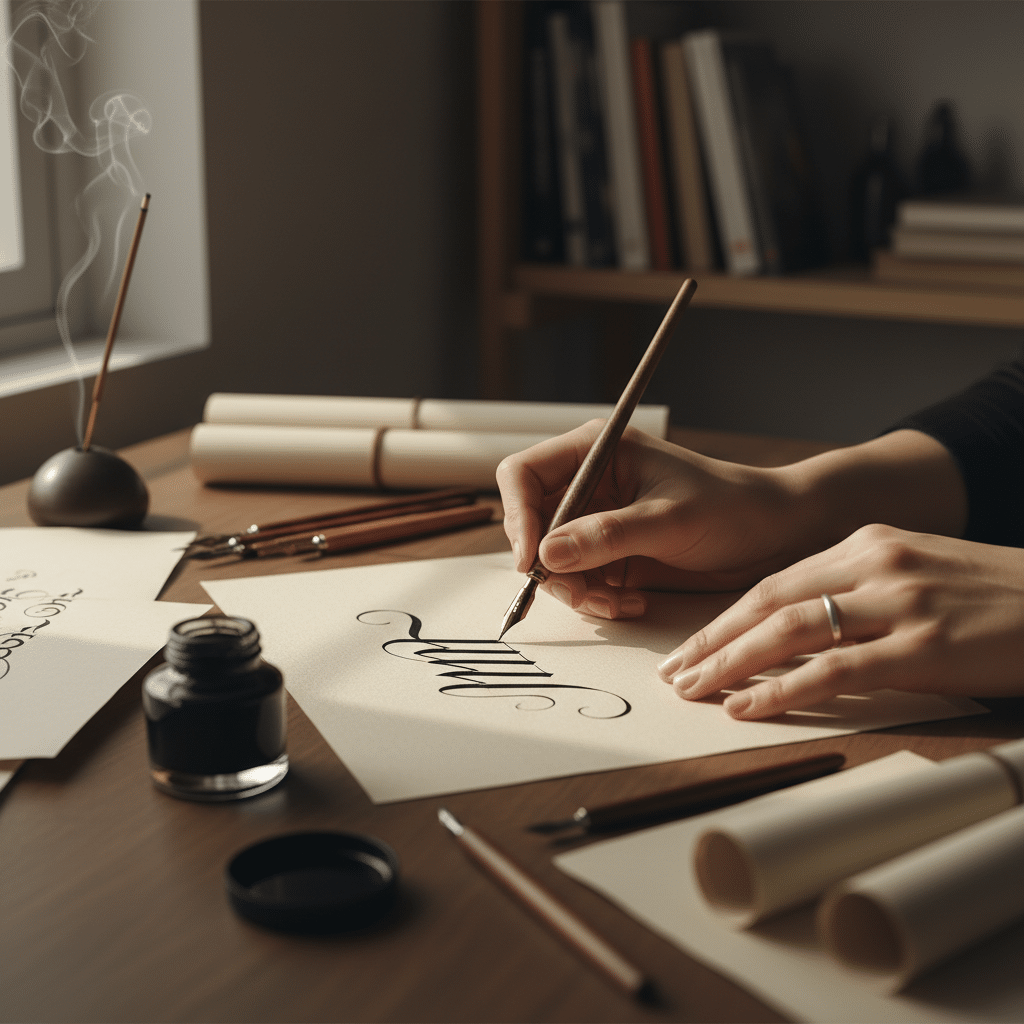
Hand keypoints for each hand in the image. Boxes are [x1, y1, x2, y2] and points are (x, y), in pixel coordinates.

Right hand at [497, 422, 801, 617]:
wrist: (773, 535)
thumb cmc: (731, 507)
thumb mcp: (668, 520)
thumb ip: (606, 536)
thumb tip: (546, 555)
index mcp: (596, 452)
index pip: (523, 475)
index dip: (519, 517)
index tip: (532, 560)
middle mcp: (588, 483)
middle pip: (531, 524)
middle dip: (548, 565)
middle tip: (578, 593)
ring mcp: (596, 520)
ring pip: (550, 560)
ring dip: (573, 589)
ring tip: (613, 603)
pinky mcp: (609, 553)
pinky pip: (577, 580)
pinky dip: (594, 598)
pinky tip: (629, 603)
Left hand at [658, 524, 1023, 717]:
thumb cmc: (994, 596)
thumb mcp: (919, 572)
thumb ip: (858, 590)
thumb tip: (798, 632)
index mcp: (868, 543)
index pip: (774, 582)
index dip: (725, 617)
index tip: (691, 645)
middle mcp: (874, 563)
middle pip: (768, 601)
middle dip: (712, 639)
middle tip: (673, 672)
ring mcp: (897, 602)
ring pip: (788, 630)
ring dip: (731, 663)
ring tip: (694, 691)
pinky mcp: (923, 647)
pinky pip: (833, 670)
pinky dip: (781, 690)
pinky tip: (747, 708)